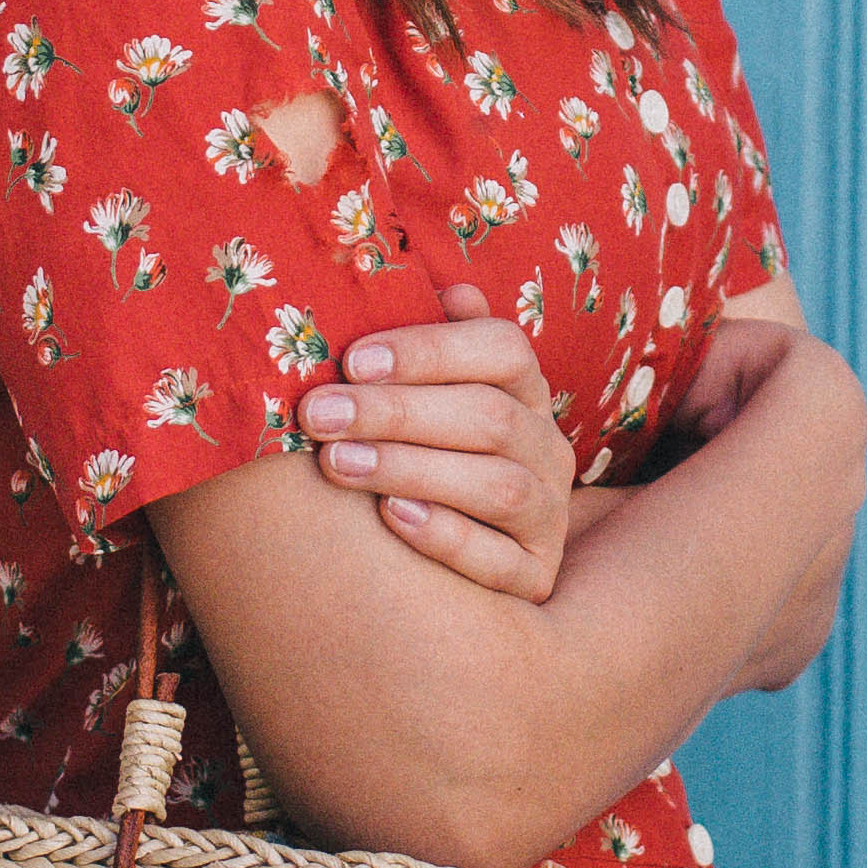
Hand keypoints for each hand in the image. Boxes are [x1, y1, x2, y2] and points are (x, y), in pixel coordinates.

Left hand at [297, 281, 583, 600]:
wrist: (446, 568)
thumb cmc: (418, 453)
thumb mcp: (425, 395)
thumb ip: (430, 345)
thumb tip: (449, 290)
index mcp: (524, 390)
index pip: (502, 349)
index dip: (430, 349)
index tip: (352, 360)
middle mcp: (547, 447)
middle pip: (491, 417)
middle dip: (398, 412)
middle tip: (318, 414)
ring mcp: (548, 515)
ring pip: (499, 486)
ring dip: (413, 469)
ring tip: (338, 462)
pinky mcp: (534, 577)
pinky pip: (499, 560)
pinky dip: (446, 536)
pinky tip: (390, 517)